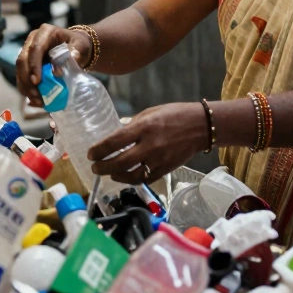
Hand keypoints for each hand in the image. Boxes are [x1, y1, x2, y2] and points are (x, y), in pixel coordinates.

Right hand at [16, 24, 91, 107]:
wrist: (76, 48)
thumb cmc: (79, 45)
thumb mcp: (81, 46)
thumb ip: (76, 52)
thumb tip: (66, 63)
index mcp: (45, 33)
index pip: (35, 48)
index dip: (34, 65)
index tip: (37, 81)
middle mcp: (32, 41)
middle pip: (22, 60)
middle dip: (27, 79)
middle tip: (36, 94)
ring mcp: (27, 52)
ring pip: (19, 71)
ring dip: (26, 87)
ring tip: (37, 100)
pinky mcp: (27, 64)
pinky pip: (22, 78)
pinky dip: (27, 90)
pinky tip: (35, 100)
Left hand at [88, 102, 208, 184]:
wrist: (201, 126)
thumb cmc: (174, 115)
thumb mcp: (150, 112)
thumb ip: (133, 125)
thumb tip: (116, 137)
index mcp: (144, 127)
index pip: (115, 141)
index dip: (99, 150)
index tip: (90, 153)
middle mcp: (150, 145)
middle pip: (120, 162)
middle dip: (103, 166)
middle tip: (95, 167)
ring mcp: (159, 160)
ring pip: (131, 175)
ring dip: (116, 176)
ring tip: (109, 173)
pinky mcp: (166, 170)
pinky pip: (145, 179)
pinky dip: (132, 179)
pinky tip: (126, 176)